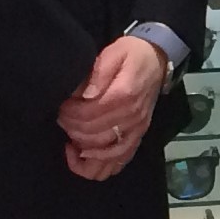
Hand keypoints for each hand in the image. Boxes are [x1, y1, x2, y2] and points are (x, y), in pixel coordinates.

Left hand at [58, 34, 167, 181]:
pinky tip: (84, 155)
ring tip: (71, 139)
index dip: (71, 114)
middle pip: (96, 136)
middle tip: (62, 118)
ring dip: (84, 153)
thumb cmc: (132, 54)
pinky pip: (119, 162)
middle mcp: (133, 118)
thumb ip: (98, 73)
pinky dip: (100, 165)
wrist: (157, 60)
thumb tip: (84, 95)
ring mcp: (136, 130)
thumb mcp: (113, 53)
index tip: (62, 106)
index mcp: (125, 95)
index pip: (91, 115)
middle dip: (72, 129)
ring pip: (107, 156)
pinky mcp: (137, 137)